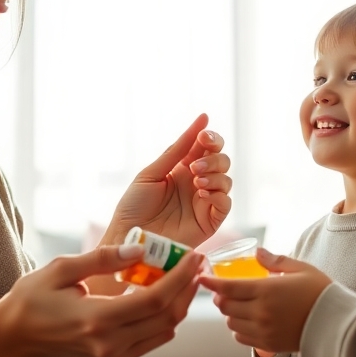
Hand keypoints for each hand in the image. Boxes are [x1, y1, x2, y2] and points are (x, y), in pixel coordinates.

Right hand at [0, 243, 203, 356]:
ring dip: (181, 303)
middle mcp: (110, 343)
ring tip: (186, 275)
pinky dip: (167, 317)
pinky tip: (166, 293)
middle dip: (188, 289)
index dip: (180, 278)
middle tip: (197, 262)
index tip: (195, 256)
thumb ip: (101, 258)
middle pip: (168, 318)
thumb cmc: (33, 298)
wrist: (17, 338)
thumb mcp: (60, 269)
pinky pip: (154, 339)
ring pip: (166, 331)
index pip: (154, 300)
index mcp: (97, 319)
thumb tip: (140, 248)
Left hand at [109, 113, 231, 248]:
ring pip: (227, 180)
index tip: (204, 137)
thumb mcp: (153, 173)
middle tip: (195, 166)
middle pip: (222, 161)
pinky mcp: (208, 222)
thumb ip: (178, 150)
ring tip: (196, 180)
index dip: (211, 139)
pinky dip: (218, 194)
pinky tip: (202, 193)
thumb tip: (202, 119)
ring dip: (215, 175)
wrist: (129, 237)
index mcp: (182, 169)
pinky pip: (225, 204)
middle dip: (214, 157)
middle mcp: (196, 183)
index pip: (207, 147)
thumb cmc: (134, 206)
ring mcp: (204, 202)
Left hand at [200, 249, 331, 352]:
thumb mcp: (301, 269)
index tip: (201, 278)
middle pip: (225, 306)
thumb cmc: (320, 292)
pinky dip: (238, 329)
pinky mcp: (268, 345)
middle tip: (222, 290)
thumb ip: (275, 260)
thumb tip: (257, 252)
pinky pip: (241, 338)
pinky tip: (247, 321)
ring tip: (236, 305)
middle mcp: (261, 313)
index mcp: (267, 291)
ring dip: (229, 313)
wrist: (337, 324)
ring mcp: (264, 331)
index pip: (228, 287)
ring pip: (231, 323)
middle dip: (219, 297)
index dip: (211, 283)